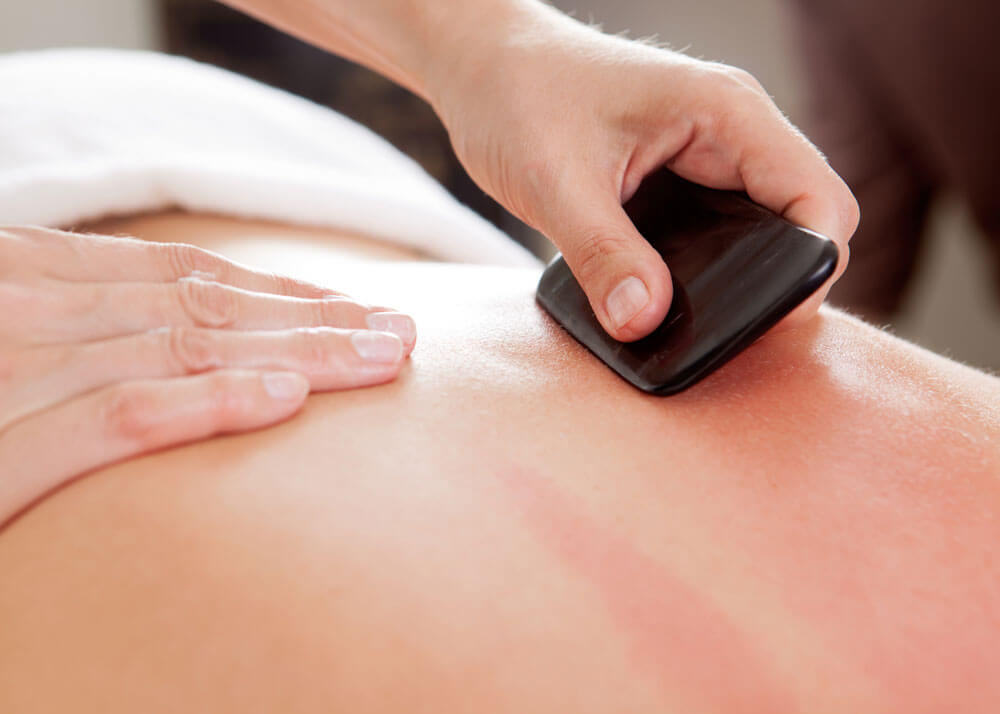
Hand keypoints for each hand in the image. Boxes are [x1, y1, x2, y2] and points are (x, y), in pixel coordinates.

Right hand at [0, 226, 415, 525]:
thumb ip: (79, 329)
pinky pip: (121, 417)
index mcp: (27, 276)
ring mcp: (15, 373)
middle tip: (399, 333)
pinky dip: (209, 403)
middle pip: (202, 308)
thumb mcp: (7, 341)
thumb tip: (173, 338)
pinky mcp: (0, 451)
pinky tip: (286, 404)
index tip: (354, 307)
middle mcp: (30, 310)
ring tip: (380, 362)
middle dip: (313, 320)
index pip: (180, 274)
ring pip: (184, 349)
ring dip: (295, 352)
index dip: (280, 290)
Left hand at [430, 7, 858, 340]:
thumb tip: (645, 322)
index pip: (817, 199)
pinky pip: (722, 232)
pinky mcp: (681, 179)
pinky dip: (711, 270)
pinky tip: (672, 298)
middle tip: (729, 332)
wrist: (484, 65)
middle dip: (779, 281)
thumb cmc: (519, 93)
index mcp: (726, 113)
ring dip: (745, 278)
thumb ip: (602, 253)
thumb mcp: (556, 181)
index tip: (769, 321)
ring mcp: (709, 156)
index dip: (812, 267)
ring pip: (765, 231)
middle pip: (802, 222)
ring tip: (702, 323)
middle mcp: (732, 133)